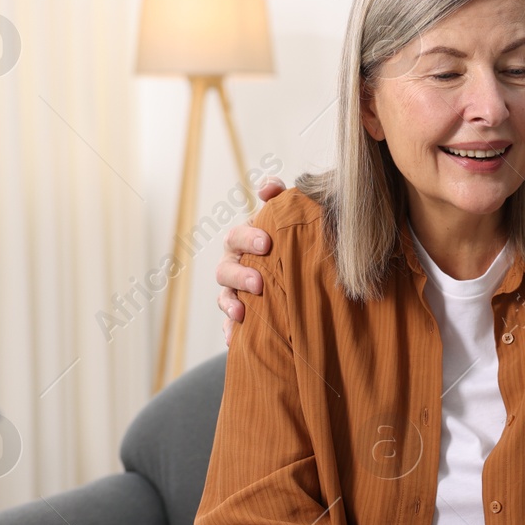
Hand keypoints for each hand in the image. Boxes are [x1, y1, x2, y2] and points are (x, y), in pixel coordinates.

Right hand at [216, 177, 284, 343]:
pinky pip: (229, 323)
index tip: (266, 243)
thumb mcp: (287, 220)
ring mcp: (235, 290)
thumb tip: (269, 185)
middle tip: (259, 282)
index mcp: (245, 241)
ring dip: (231, 303)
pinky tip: (233, 339)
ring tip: (242, 312)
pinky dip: (230, 329)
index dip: (248, 238)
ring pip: (224, 295)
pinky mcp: (240, 313)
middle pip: (226, 267)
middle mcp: (235, 264)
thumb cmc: (289, 241)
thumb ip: (280, 198)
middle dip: (241, 274)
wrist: (300, 278)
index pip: (238, 236)